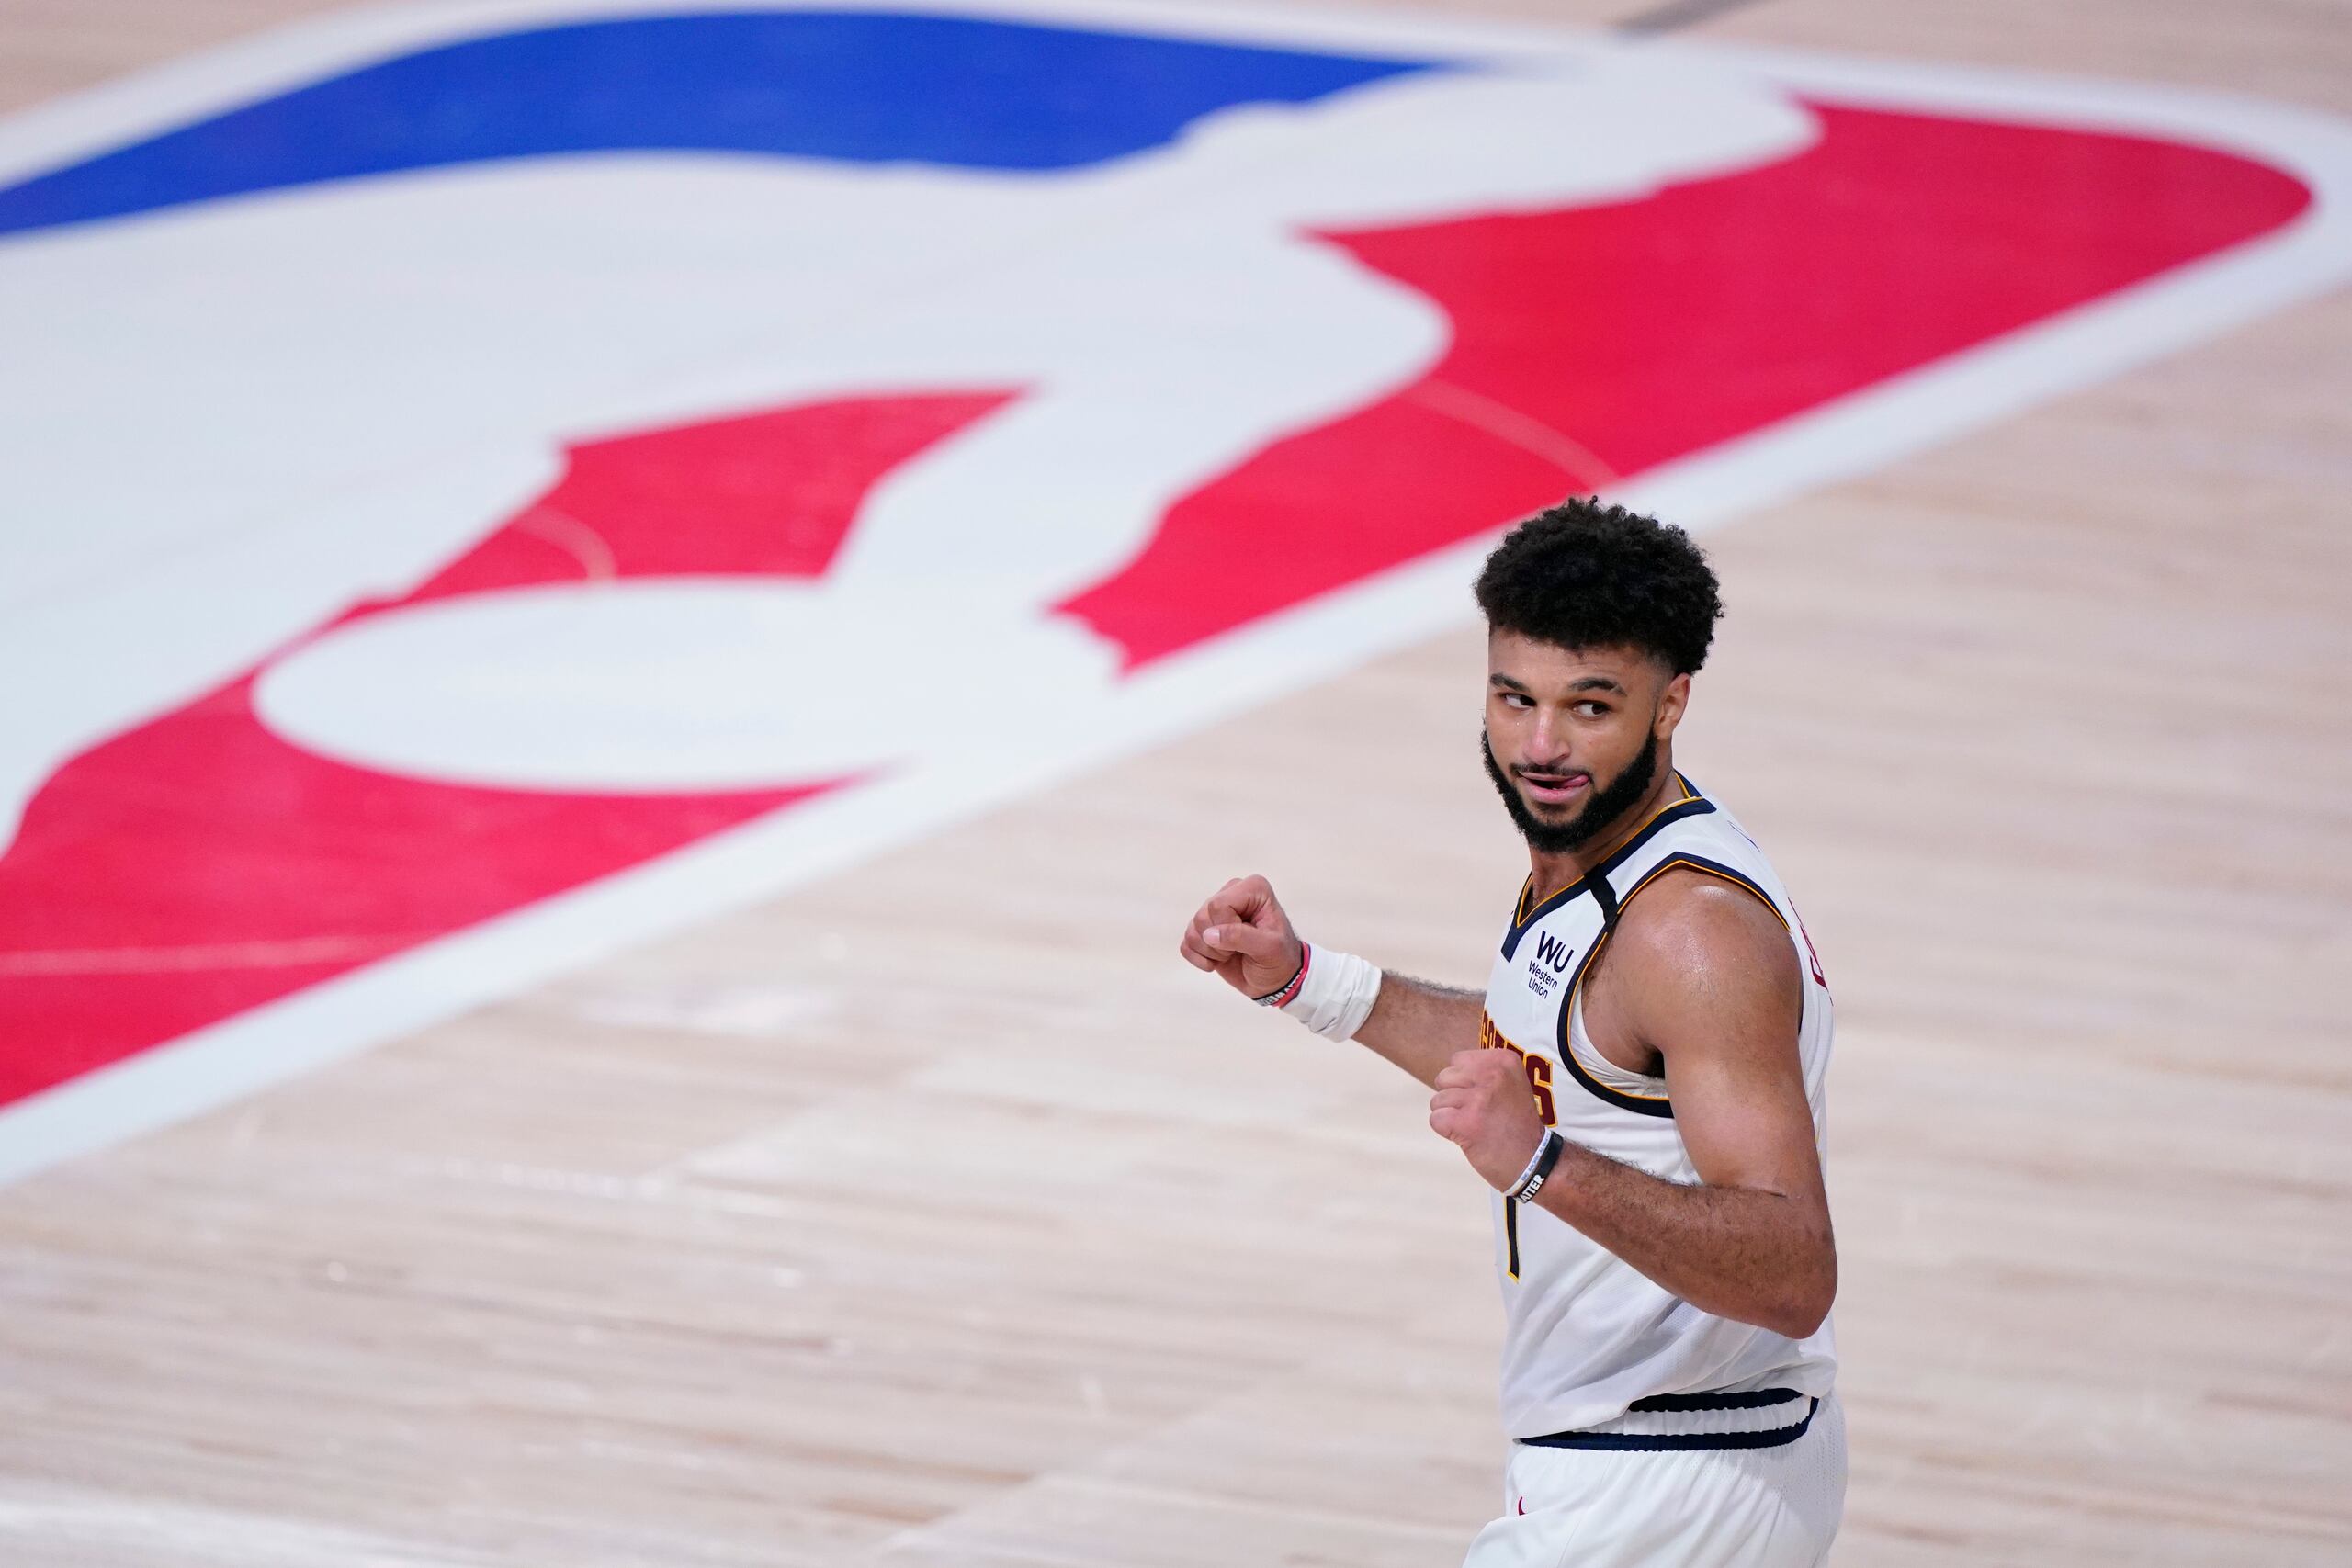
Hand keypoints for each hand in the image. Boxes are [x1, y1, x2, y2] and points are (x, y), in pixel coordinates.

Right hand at [1178, 874, 1304, 999]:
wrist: (1275, 981)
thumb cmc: (1280, 960)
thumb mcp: (1269, 948)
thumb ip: (1240, 937)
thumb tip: (1209, 935)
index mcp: (1252, 888)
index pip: (1219, 905)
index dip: (1227, 928)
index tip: (1248, 941)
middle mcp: (1231, 893)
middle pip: (1202, 916)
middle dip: (1218, 943)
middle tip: (1240, 950)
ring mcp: (1215, 912)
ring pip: (1192, 930)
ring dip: (1210, 952)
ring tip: (1232, 955)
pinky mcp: (1203, 930)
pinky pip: (1185, 943)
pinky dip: (1199, 959)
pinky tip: (1217, 962)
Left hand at [1430, 1048, 1547, 1191]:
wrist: (1534, 1162)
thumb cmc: (1517, 1126)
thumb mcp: (1511, 1083)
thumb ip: (1483, 1071)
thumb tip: (1451, 1069)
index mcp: (1504, 1060)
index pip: (1458, 1060)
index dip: (1464, 1082)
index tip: (1484, 1099)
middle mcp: (1493, 1074)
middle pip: (1444, 1077)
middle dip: (1454, 1097)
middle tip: (1478, 1114)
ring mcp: (1479, 1098)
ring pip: (1438, 1100)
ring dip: (1451, 1116)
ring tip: (1476, 1126)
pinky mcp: (1466, 1123)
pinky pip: (1436, 1119)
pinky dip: (1446, 1132)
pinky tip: (1468, 1137)